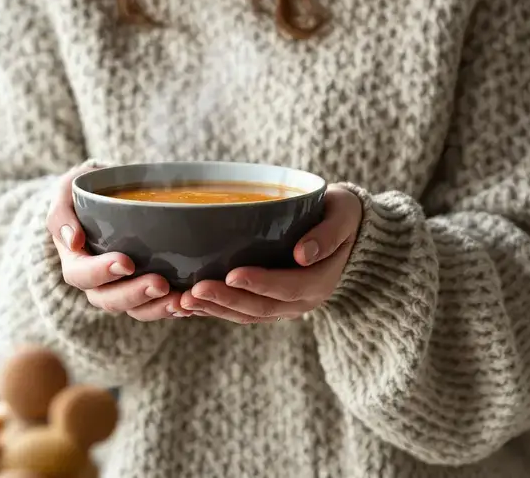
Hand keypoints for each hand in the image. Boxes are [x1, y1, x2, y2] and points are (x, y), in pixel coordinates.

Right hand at [46, 165, 190, 320]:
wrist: (107, 199)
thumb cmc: (84, 194)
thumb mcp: (65, 194)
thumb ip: (61, 214)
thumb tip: (72, 241)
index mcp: (75, 262)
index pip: (81, 275)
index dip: (101, 272)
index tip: (126, 262)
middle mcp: (96, 283)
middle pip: (110, 299)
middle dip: (136, 294)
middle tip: (161, 284)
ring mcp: (121, 289)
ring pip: (135, 309)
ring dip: (158, 308)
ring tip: (181, 302)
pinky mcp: (143, 290)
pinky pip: (154, 307)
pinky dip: (171, 308)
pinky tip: (190, 304)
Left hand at [182, 186, 362, 323]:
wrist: (346, 233)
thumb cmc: (341, 215)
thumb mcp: (343, 215)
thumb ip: (328, 233)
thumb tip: (304, 254)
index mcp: (321, 281)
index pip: (289, 287)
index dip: (261, 283)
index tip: (232, 274)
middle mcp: (303, 301)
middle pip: (261, 307)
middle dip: (226, 301)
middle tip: (193, 291)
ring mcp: (285, 307)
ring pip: (247, 315)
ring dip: (214, 310)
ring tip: (183, 302)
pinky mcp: (270, 304)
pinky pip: (241, 313)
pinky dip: (215, 311)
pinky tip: (188, 306)